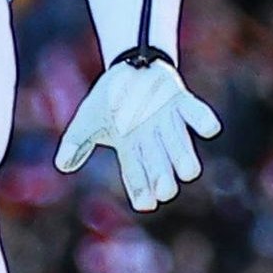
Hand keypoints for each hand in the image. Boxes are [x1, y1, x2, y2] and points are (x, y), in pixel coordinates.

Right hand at [54, 50, 220, 211]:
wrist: (129, 68)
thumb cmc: (110, 100)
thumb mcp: (88, 120)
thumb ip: (76, 142)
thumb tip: (62, 165)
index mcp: (131, 149)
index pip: (135, 175)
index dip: (141, 190)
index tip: (147, 204)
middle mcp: (153, 140)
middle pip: (160, 165)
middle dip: (163, 177)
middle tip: (165, 189)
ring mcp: (168, 122)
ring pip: (180, 145)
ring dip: (184, 156)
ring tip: (188, 172)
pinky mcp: (181, 102)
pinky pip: (196, 114)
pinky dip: (203, 120)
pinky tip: (210, 129)